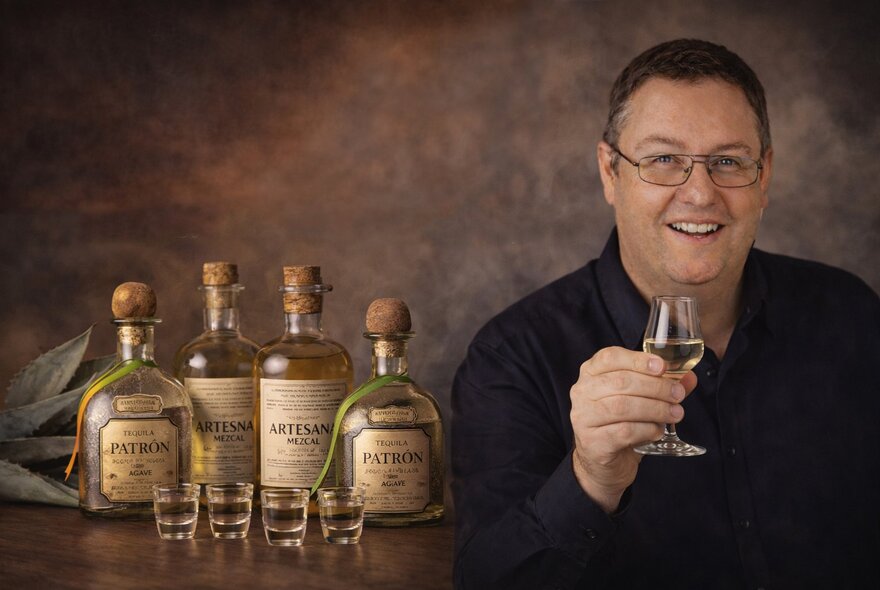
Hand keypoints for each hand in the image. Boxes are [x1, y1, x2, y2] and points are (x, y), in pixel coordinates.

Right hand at [570, 346, 696, 511]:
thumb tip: (688, 377)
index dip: (638, 360)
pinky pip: (624, 431)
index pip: (610, 357)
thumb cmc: (619, 422)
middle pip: (621, 382)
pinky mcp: (592, 442)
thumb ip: (661, 385)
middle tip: (677, 395)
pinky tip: (658, 431)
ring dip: (655, 409)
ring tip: (675, 414)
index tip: (662, 367)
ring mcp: (583, 417)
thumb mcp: (638, 398)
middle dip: (656, 387)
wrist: (602, 460)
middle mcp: (582, 392)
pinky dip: (647, 430)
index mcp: (591, 373)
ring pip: (623, 406)